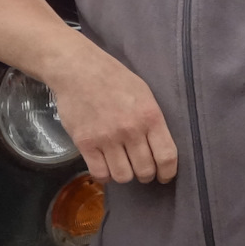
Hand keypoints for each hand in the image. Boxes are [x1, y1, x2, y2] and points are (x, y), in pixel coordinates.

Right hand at [45, 39, 179, 184]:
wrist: (77, 69)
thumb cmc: (113, 77)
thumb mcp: (143, 92)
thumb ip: (152, 120)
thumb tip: (159, 148)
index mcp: (149, 116)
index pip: (166, 156)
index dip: (167, 172)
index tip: (164, 176)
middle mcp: (130, 130)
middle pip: (145, 170)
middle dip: (145, 174)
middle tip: (140, 168)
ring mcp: (106, 138)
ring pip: (123, 176)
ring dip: (124, 174)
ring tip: (121, 165)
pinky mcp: (85, 143)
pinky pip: (100, 173)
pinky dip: (104, 175)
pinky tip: (105, 165)